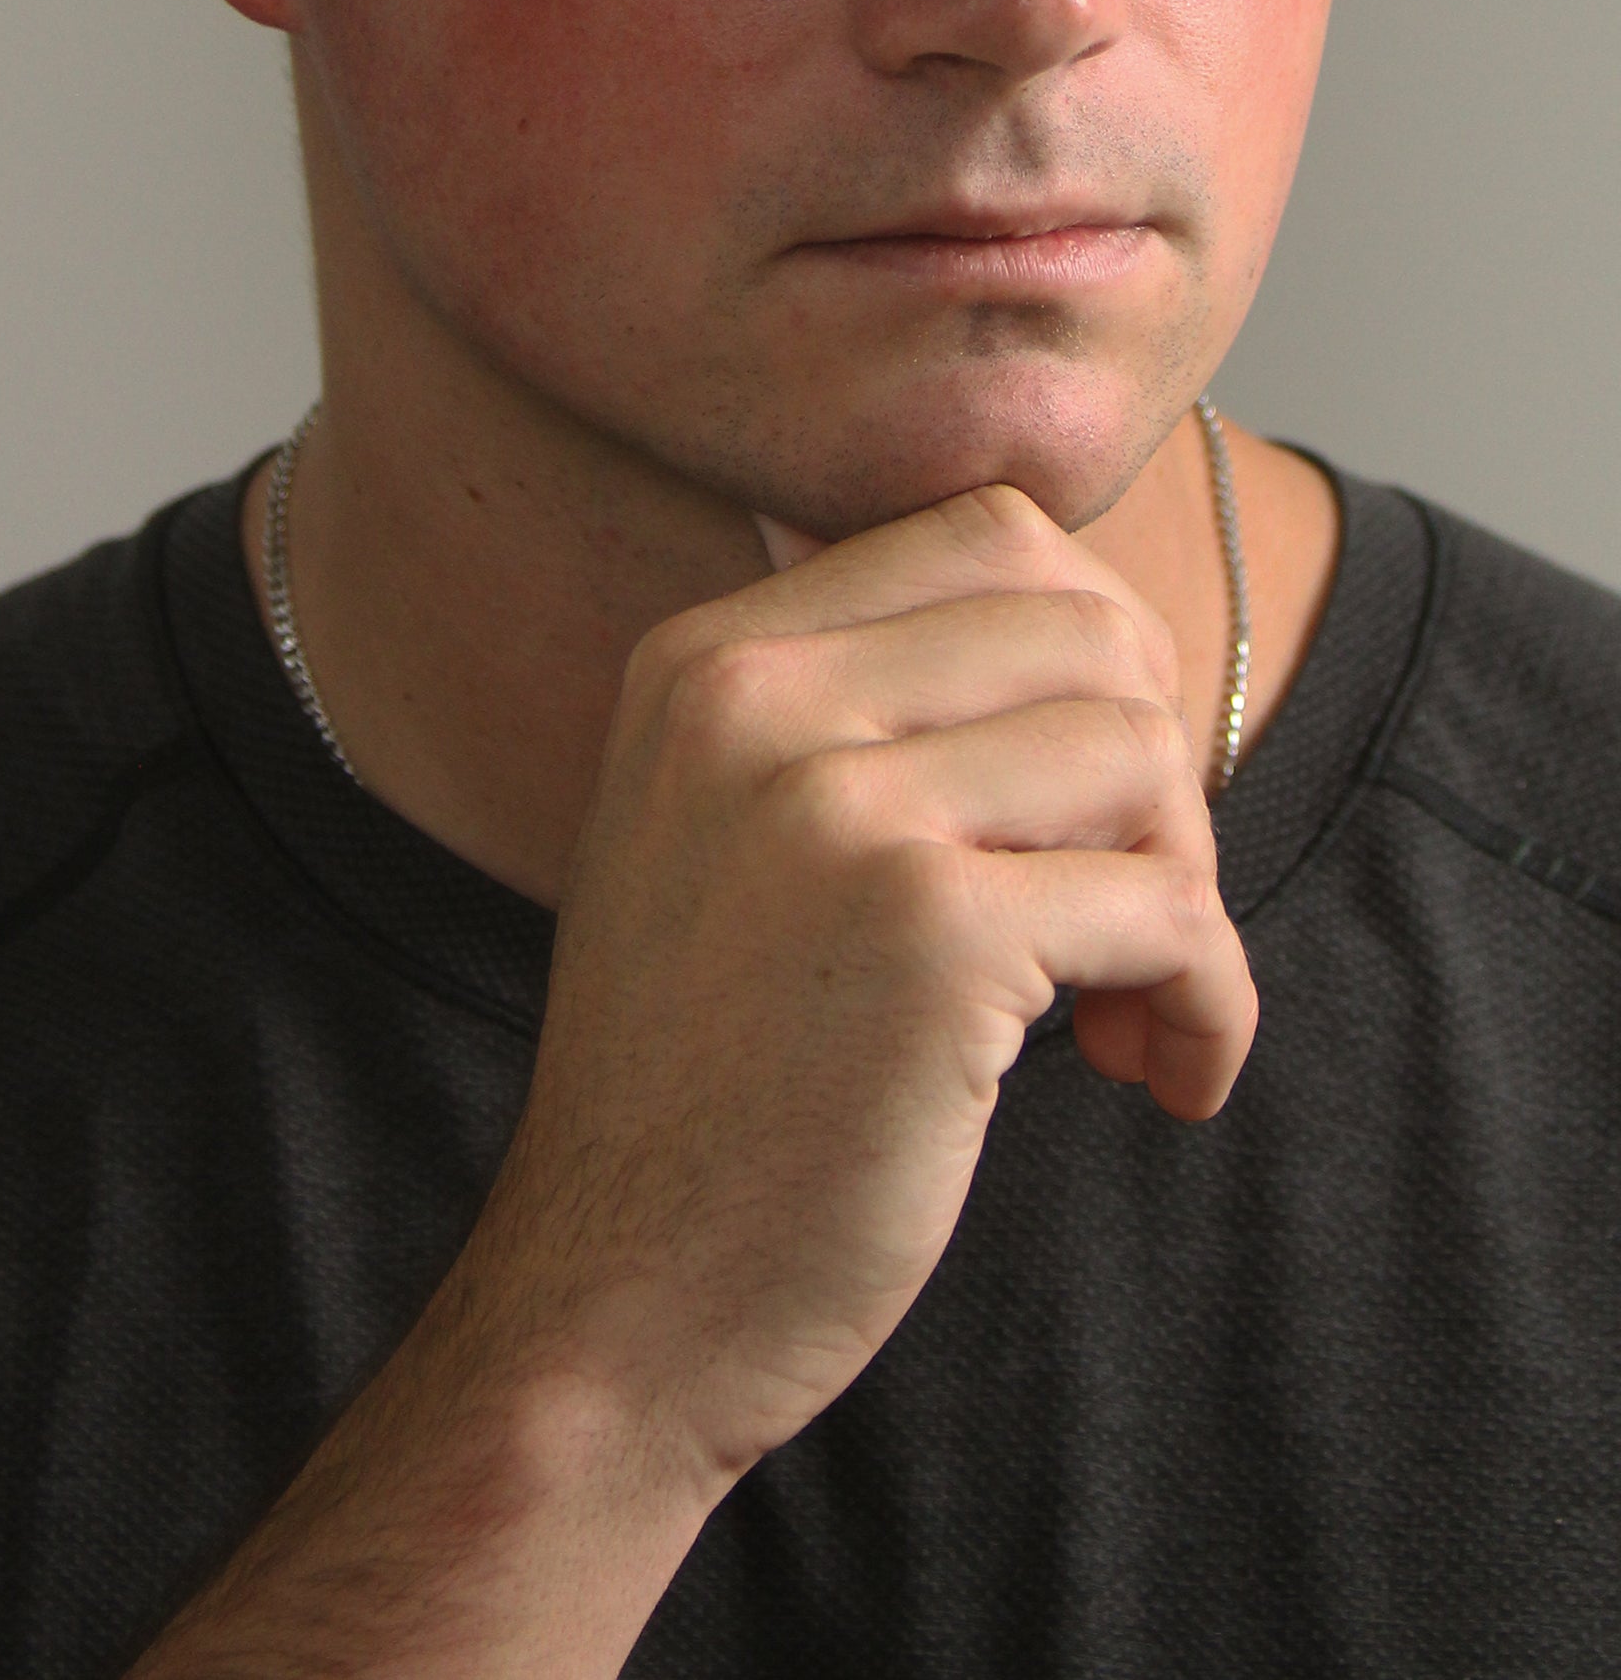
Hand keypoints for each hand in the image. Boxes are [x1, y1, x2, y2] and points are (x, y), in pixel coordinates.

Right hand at [453, 483, 1255, 1498]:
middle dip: (1156, 774)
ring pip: (1141, 754)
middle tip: (1132, 913)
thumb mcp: (721, 832)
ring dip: (1187, 892)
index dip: (1094, 654)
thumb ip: (850, 704)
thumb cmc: (709, 1077)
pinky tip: (1161, 1077)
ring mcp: (838, 809)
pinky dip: (1210, 999)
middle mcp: (755, 700)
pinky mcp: (930, 936)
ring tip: (1133, 1009)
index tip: (1092, 797)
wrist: (619, 1295)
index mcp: (706, 658)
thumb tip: (1075, 599)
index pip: (987, 532)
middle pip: (1087, 628)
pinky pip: (1171, 909)